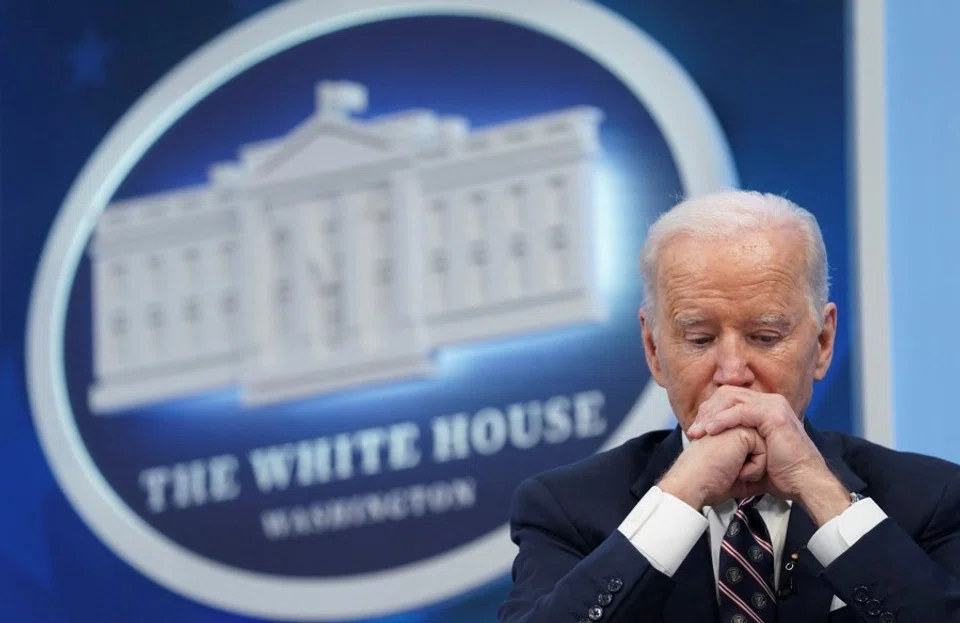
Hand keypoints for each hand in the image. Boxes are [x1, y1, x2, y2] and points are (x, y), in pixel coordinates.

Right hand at [658, 426, 767, 510]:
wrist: (693, 483)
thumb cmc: (707, 482)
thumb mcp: (735, 474)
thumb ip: (752, 468)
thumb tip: (769, 475)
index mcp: (726, 435)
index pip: (754, 448)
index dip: (750, 466)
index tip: (734, 476)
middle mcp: (730, 428)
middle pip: (762, 448)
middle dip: (754, 467)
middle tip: (733, 474)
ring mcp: (735, 426)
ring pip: (765, 448)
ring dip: (754, 467)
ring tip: (733, 471)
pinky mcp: (741, 431)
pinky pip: (763, 450)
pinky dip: (754, 467)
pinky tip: (736, 470)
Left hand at [687, 386, 850, 524]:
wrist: (804, 484)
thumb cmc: (783, 474)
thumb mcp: (755, 453)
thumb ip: (739, 441)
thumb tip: (715, 443)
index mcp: (766, 407)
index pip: (729, 398)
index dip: (710, 412)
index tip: (696, 430)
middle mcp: (770, 402)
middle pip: (727, 394)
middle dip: (707, 411)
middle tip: (694, 431)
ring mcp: (773, 406)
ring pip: (731, 399)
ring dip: (711, 415)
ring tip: (699, 432)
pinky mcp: (774, 415)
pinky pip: (740, 411)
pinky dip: (723, 420)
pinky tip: (711, 431)